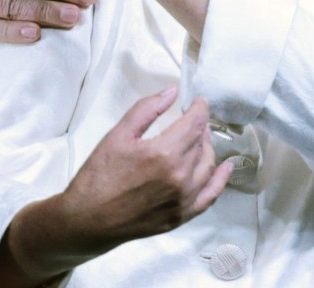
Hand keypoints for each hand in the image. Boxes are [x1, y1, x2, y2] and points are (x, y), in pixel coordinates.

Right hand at [58, 89, 230, 250]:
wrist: (88, 221)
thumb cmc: (99, 176)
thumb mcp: (118, 135)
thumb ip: (147, 109)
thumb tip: (173, 92)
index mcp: (164, 153)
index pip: (194, 124)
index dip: (200, 109)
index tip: (199, 101)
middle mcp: (180, 176)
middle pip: (201, 143)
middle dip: (200, 127)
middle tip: (193, 120)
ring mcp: (184, 199)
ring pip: (208, 165)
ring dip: (207, 148)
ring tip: (200, 139)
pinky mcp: (183, 215)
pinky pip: (211, 195)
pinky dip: (221, 179)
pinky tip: (226, 167)